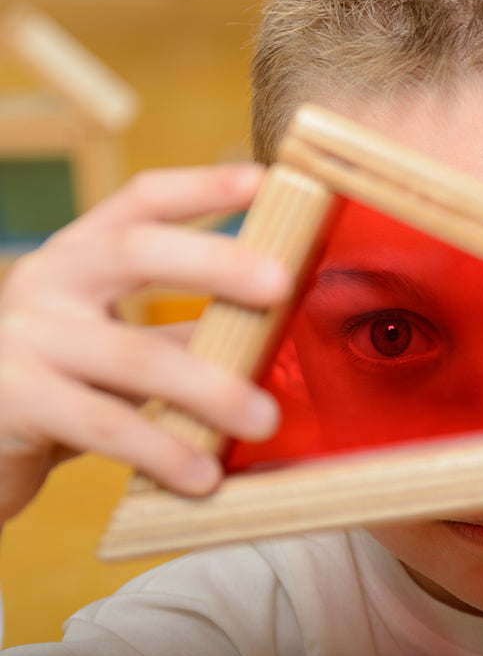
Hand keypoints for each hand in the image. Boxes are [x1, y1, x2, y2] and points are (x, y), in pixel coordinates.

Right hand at [0, 164, 289, 522]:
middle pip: (137, 252)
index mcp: (79, 255)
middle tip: (282, 284)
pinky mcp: (14, 399)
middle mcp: (47, 280)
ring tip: (264, 419)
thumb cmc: (65, 384)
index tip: (264, 179)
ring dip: (211, 389)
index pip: (141, 201)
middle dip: (216, 262)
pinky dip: (163, 451)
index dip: (202, 186)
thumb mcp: (120, 345)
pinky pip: (105, 425)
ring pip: (134, 356)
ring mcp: (25, 337)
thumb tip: (272, 326)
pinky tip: (202, 475)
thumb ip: (182, 331)